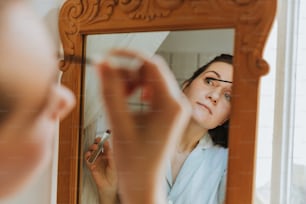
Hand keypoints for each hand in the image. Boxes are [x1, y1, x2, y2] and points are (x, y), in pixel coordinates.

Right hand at [85, 139, 117, 203]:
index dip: (101, 141)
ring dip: (91, 149)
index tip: (101, 138)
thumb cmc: (112, 174)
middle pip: (95, 148)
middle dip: (95, 143)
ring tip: (94, 149)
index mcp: (106, 155)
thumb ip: (109, 153)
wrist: (109, 185)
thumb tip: (106, 143)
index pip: (102, 146)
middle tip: (97, 142)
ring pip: (90, 153)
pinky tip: (90, 156)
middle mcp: (99, 157)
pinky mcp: (91, 167)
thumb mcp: (112, 163)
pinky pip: (87, 161)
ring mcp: (95, 162)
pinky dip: (88, 158)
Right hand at [97, 49, 190, 203]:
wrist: (143, 183)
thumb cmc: (134, 161)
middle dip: (127, 73)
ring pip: (149, 79)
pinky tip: (126, 102)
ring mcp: (173, 107)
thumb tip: (102, 63)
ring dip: (130, 82)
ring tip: (117, 98)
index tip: (107, 55)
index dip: (127, 55)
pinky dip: (134, 91)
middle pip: (150, 71)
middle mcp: (177, 103)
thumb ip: (110, 90)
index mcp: (171, 104)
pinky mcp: (166, 112)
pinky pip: (150, 90)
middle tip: (109, 86)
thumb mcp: (118, 122)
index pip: (151, 64)